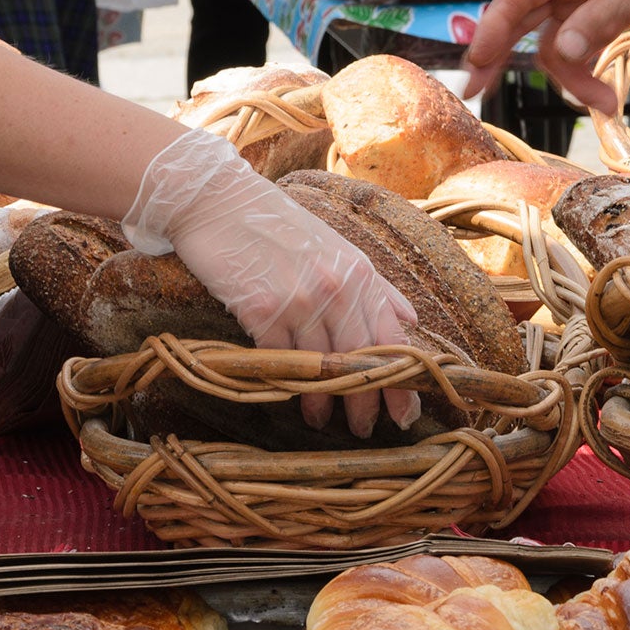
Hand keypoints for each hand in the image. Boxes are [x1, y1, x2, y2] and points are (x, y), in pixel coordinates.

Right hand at [122, 129, 421, 438]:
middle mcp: (336, 288)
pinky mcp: (262, 309)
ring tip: (327, 422)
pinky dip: (291, 386)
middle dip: (368, 401)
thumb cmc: (280, 226)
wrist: (219, 202)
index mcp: (359, 274)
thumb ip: (376, 286)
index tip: (406, 413)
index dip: (403, 382)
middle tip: (367, 427)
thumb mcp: (338, 248)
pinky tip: (295, 402)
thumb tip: (411, 319)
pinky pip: (283, 360)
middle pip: (362, 360)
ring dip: (326, 401)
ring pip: (323, 366)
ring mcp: (300, 299)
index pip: (393, 339)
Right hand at [463, 0, 629, 114]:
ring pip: (551, 43)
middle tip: (476, 93)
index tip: (478, 59)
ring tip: (607, 104)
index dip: (494, 26)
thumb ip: (604, 17)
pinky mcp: (590, 14)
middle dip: (496, 55)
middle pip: (518, 18)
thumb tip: (564, 52)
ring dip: (570, 78)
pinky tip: (605, 93)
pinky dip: (584, 72)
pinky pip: (574, 48)